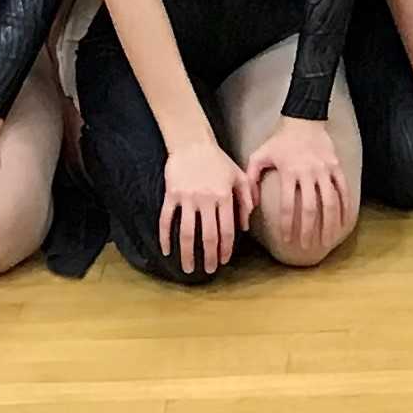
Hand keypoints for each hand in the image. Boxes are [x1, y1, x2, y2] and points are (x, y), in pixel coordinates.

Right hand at [159, 139, 250, 272]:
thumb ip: (247, 199)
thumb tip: (246, 226)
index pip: (227, 230)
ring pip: (187, 232)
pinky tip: (166, 250)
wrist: (192, 142)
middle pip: (208, 236)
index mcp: (224, 196)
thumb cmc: (218, 160)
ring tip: (188, 268)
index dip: (226, 249)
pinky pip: (166, 219)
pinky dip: (165, 236)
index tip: (223, 261)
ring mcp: (187, 198)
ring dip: (188, 253)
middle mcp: (206, 199)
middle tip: (209, 270)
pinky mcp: (171, 194)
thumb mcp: (239, 175)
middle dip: (210, 257)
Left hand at [243, 115, 350, 248]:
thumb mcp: (259, 155)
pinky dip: (345, 207)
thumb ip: (251, 179)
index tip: (287, 241)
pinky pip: (343, 190)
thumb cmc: (279, 140)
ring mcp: (325, 170)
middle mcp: (308, 172)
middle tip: (306, 247)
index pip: (287, 205)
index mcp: (289, 172)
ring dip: (329, 224)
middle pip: (310, 208)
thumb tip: (251, 206)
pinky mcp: (336, 167)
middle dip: (308, 230)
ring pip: (330, 202)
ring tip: (327, 241)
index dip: (287, 225)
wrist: (304, 120)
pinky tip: (344, 222)